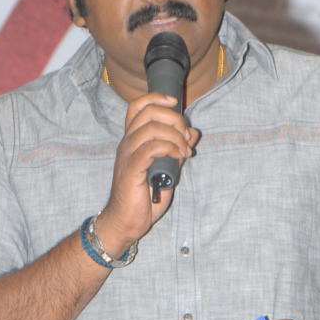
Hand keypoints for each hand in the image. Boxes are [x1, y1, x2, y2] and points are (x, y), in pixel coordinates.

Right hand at [96, 91, 199, 252]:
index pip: (138, 106)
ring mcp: (127, 156)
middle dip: (174, 118)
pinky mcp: (131, 170)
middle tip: (185, 137)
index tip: (175, 103)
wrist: (126, 222)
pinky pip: (150, 148)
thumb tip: (192, 133)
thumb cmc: (143, 198)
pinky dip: (168, 148)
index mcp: (133, 140)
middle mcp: (127, 143)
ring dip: (174, 137)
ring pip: (150, 129)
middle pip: (147, 112)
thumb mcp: (167, 169)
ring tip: (184, 152)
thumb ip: (177, 149)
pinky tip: (177, 157)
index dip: (156, 98)